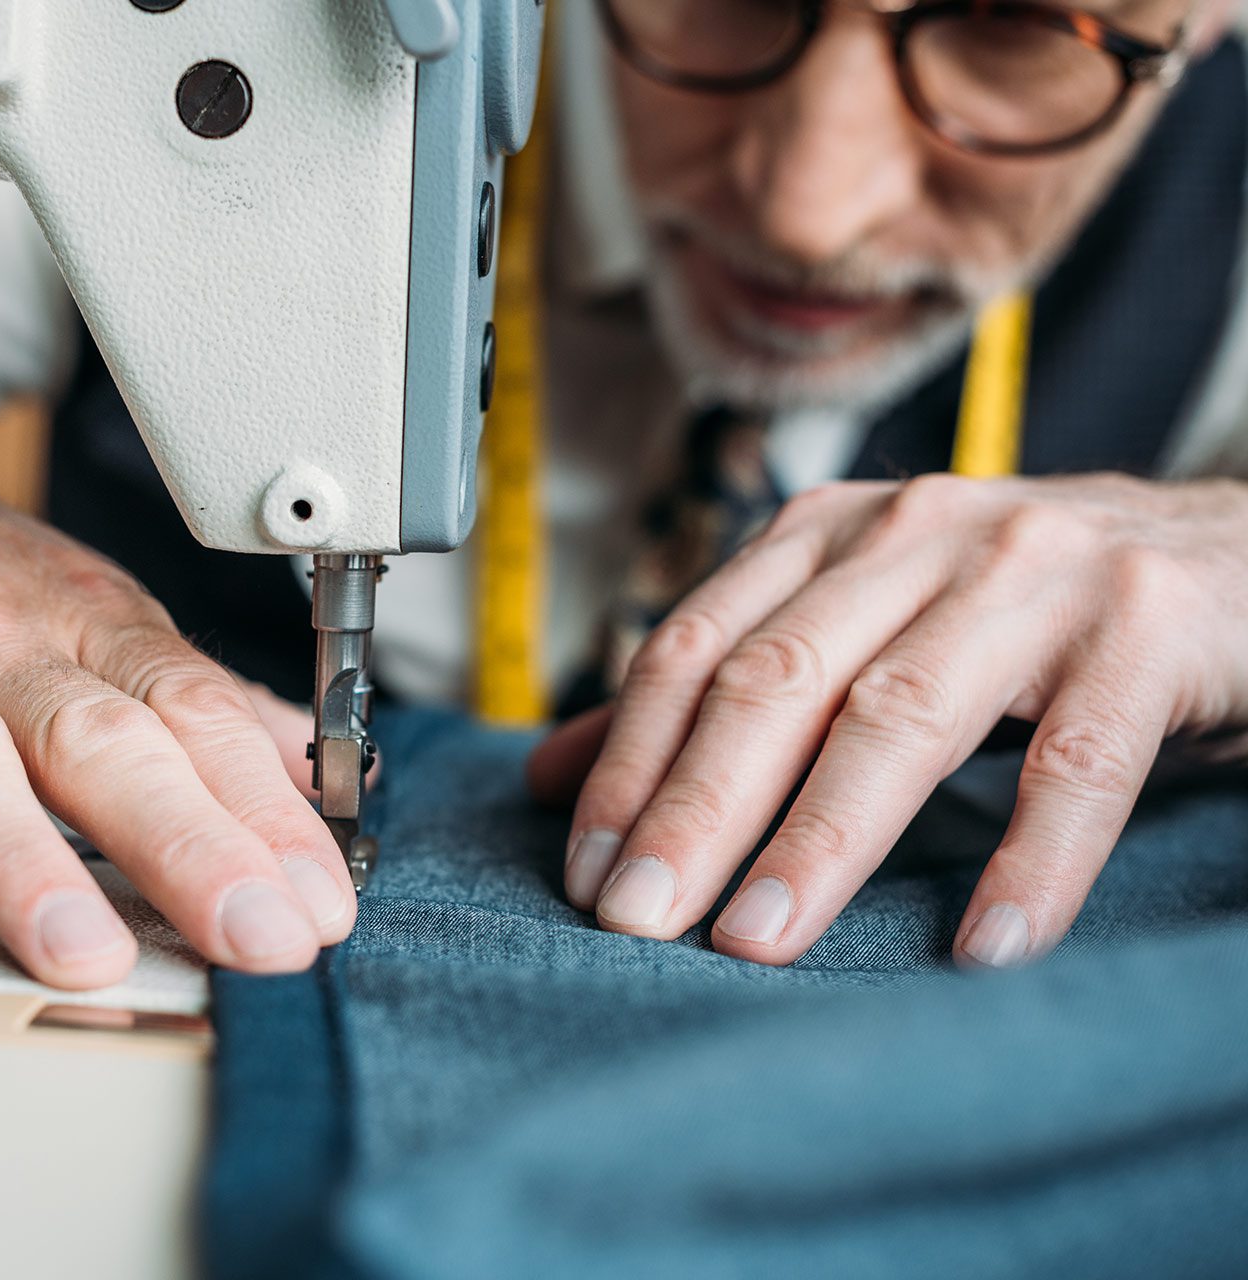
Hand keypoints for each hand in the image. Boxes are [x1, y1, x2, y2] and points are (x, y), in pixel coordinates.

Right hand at [0, 374, 355, 985]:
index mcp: (77, 624)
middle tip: (258, 936)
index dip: (265, 808)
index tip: (323, 899)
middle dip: (189, 842)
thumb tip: (300, 762)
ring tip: (82, 952)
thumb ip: (179, 694)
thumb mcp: (69, 600)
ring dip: (21, 860)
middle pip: (101, 740)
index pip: (194, 714)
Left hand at [528, 473, 1247, 967]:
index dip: (629, 761)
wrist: (1239, 556)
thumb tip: (554, 776)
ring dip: (822, 838)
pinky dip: (1028, 859)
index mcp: (834, 533)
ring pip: (901, 713)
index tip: (585, 869)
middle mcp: (919, 533)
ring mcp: (1037, 571)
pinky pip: (1076, 759)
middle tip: (637, 920)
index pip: (696, 649)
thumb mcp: (865, 630)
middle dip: (694, 808)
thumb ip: (722, 696)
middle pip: (776, 682)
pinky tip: (980, 946)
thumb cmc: (1026, 615)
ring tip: (760, 939)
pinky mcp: (1149, 626)